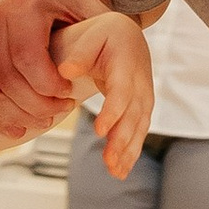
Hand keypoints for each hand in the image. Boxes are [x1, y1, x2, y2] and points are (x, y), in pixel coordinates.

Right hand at [0, 0, 99, 137]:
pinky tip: (14, 126)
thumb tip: (118, 60)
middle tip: (59, 113)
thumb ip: (99, 30)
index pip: (28, 59)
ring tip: (41, 121)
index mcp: (22, 4)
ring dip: (14, 114)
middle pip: (7, 79)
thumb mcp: (83, 3)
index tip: (68, 96)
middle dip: (34, 105)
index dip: (48, 86)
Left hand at [55, 10, 153, 179]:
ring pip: (138, 128)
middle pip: (133, 115)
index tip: (100, 130)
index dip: (113, 112)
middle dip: (122, 140)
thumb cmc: (104, 37)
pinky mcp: (141, 110)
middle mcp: (140, 84)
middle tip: (109, 160)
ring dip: (128, 151)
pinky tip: (120, 171)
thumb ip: (79, 54)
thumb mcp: (90, 37)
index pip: (122, 92)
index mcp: (126, 64)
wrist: (128, 38)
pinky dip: (130, 152)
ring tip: (115, 171)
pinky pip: (138, 133)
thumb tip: (65, 71)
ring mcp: (144, 98)